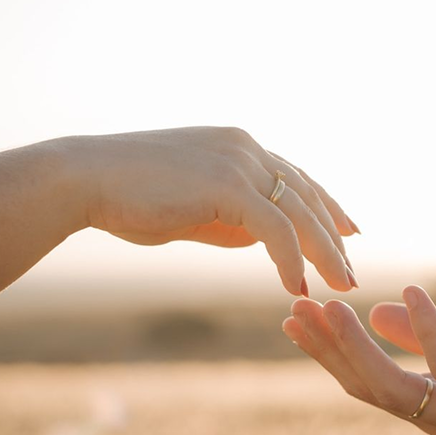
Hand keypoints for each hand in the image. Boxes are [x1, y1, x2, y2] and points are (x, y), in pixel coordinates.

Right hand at [73, 126, 358, 294]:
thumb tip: (263, 240)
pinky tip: (296, 287)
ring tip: (338, 286)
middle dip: (334, 237)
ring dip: (324, 253)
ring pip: (300, 212)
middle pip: (308, 195)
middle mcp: (247, 148)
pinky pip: (275, 228)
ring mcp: (239, 162)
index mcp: (240, 147)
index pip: (298, 178)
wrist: (85, 179)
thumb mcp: (194, 209)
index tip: (350, 232)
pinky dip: (290, 260)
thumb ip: (231, 220)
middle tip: (350, 272)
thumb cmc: (131, 197)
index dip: (327, 207)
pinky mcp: (228, 184)